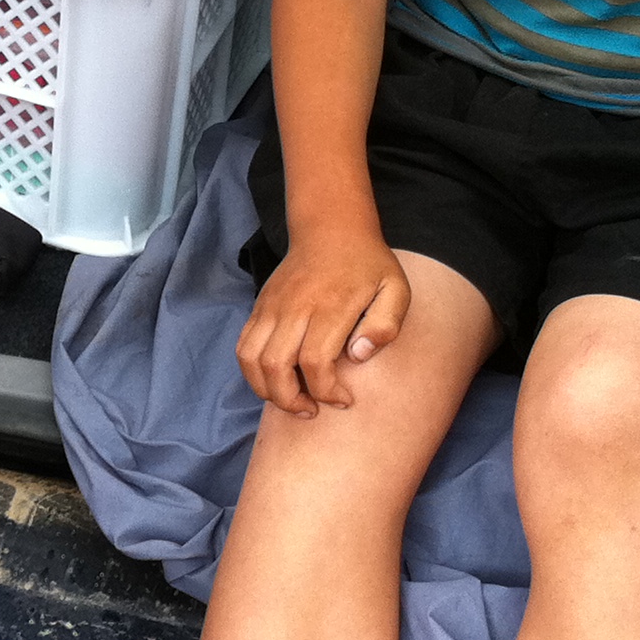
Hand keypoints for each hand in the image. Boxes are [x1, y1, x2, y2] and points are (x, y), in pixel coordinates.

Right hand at [236, 222, 410, 415]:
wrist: (330, 229)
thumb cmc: (368, 265)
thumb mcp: (395, 289)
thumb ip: (385, 325)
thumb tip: (358, 356)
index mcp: (330, 306)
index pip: (315, 362)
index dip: (327, 392)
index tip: (344, 400)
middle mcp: (294, 307)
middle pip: (276, 367)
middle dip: (291, 400)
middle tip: (314, 410)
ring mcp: (272, 307)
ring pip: (251, 360)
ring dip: (267, 390)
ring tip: (291, 400)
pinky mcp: (259, 307)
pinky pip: (243, 347)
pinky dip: (253, 372)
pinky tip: (276, 380)